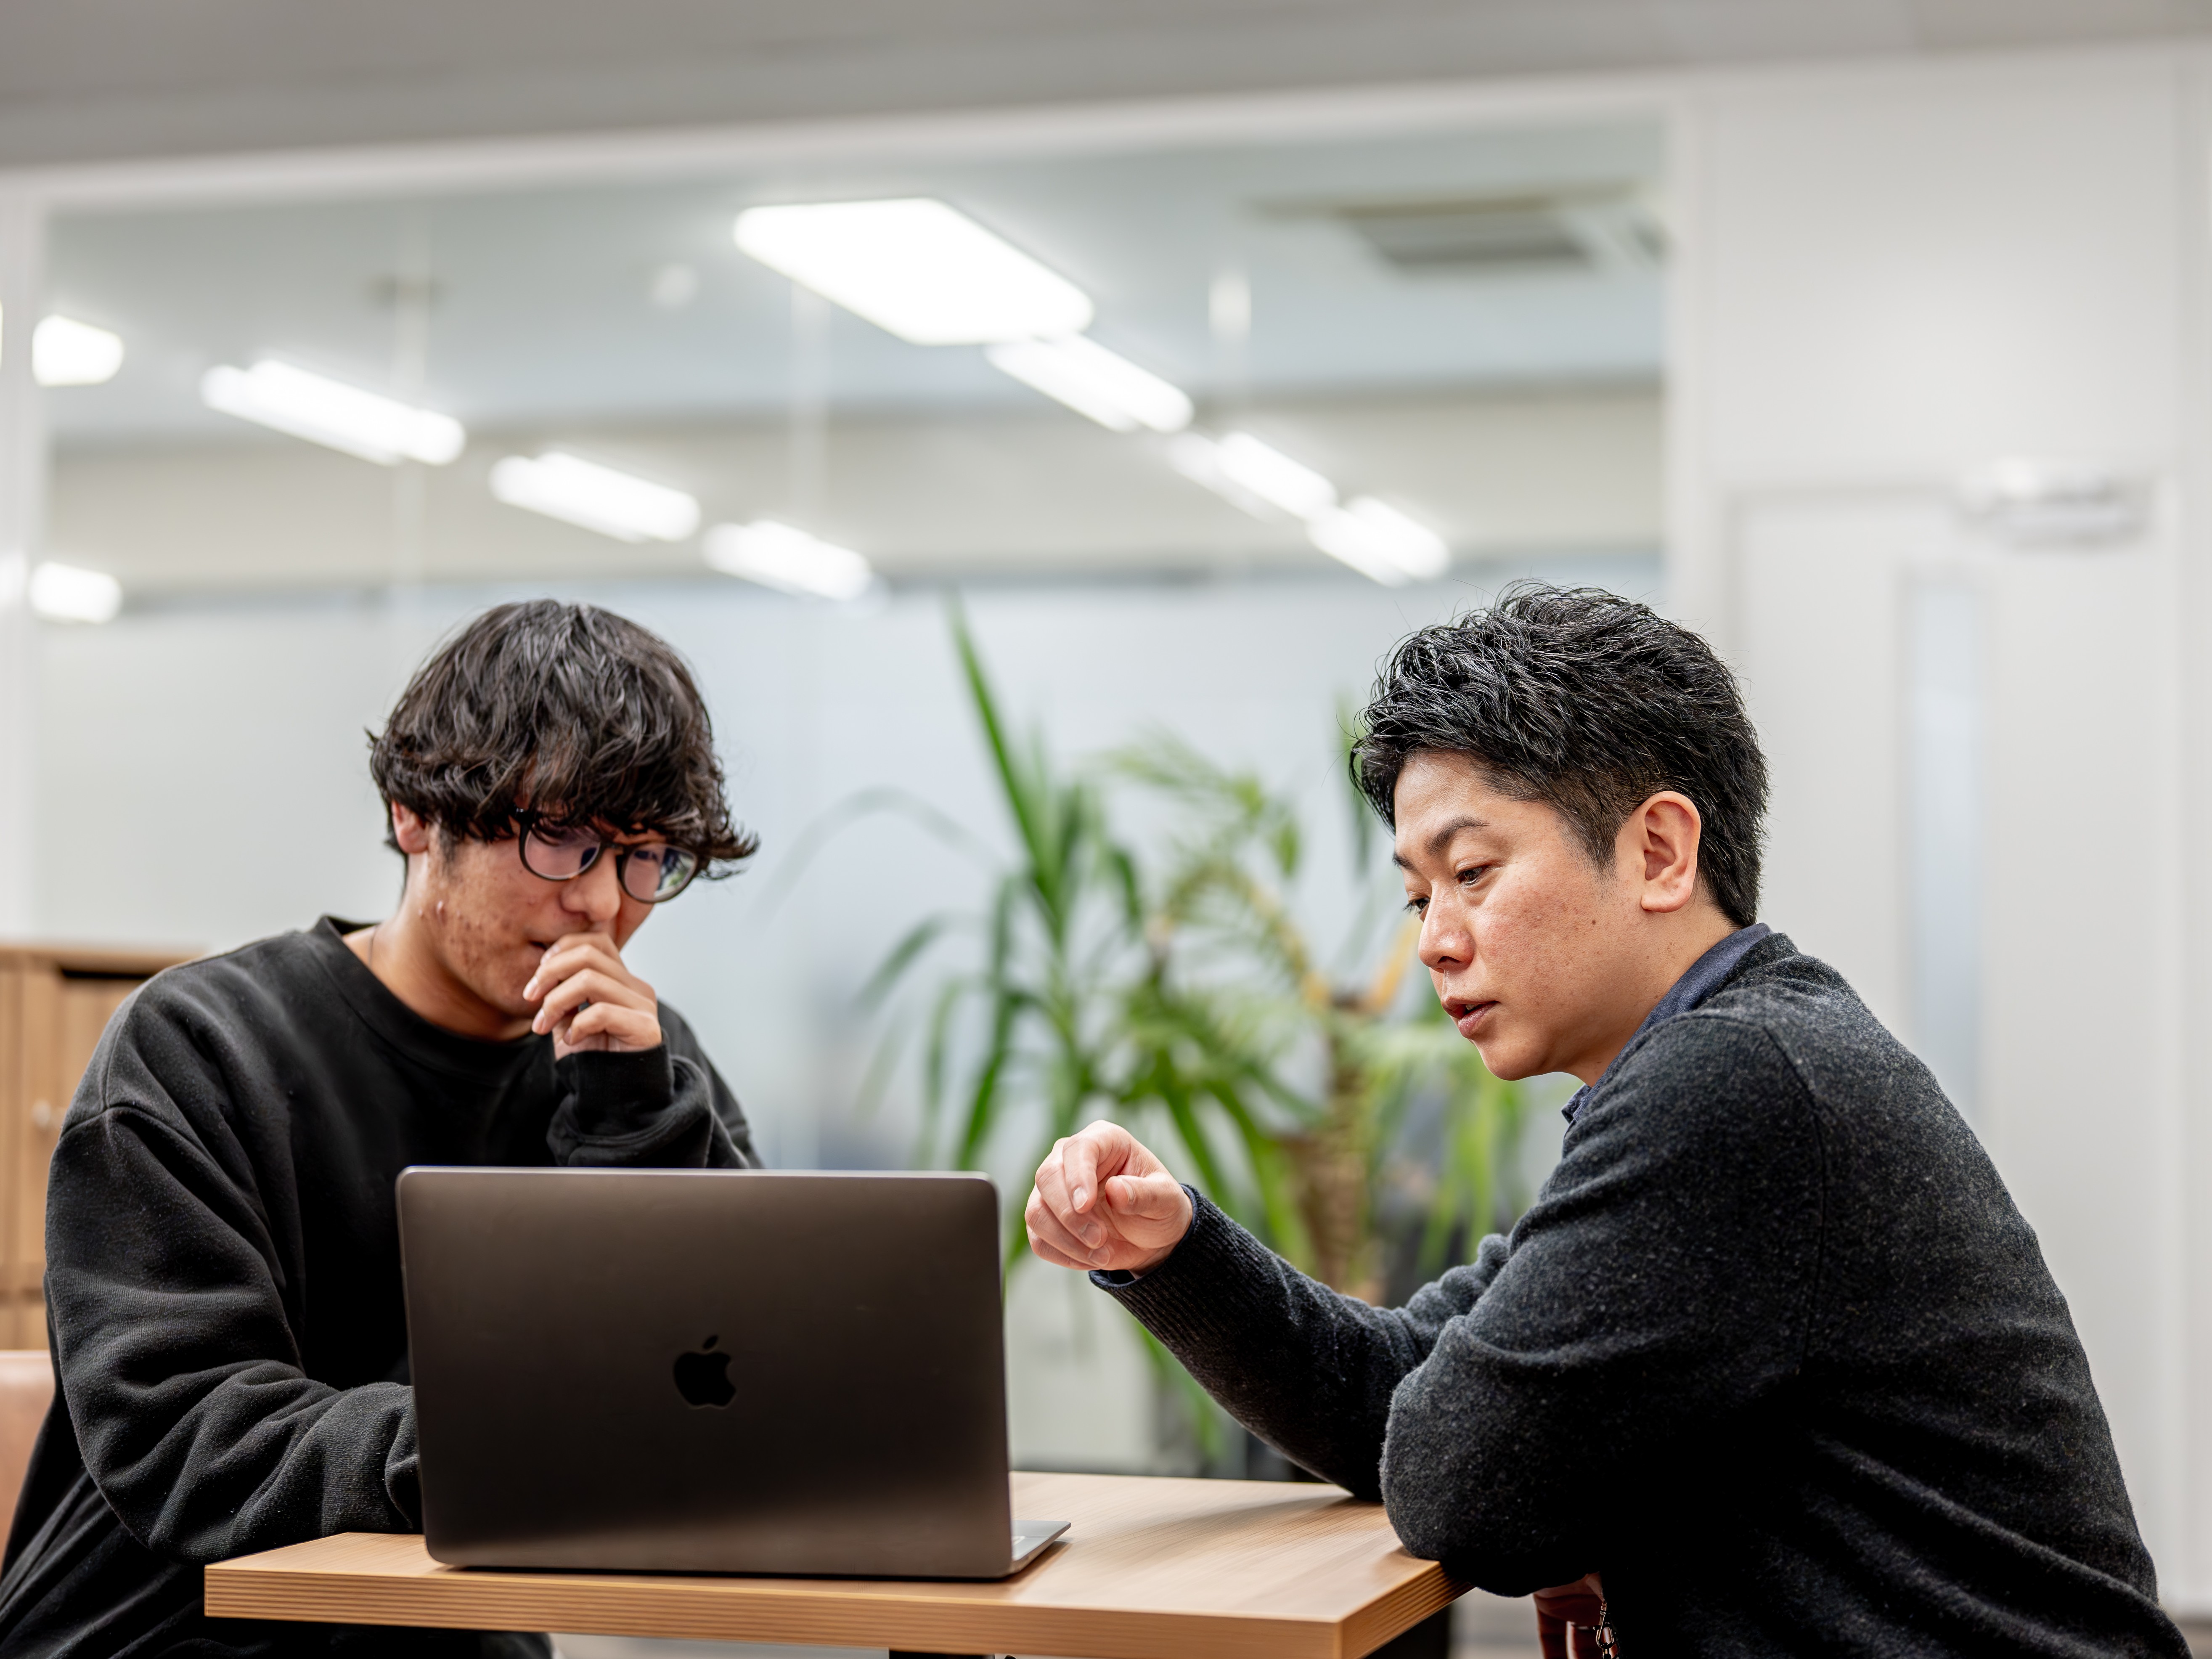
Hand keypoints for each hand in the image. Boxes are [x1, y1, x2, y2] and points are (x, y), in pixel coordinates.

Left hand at [522, 930, 663, 1057]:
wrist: (614, 1096)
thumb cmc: (592, 1057)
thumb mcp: (568, 1019)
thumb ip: (561, 993)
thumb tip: (543, 972)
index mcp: (620, 979)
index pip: (595, 941)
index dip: (562, 948)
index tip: (538, 974)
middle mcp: (635, 986)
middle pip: (588, 955)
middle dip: (550, 973)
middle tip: (530, 997)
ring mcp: (643, 1004)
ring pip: (590, 980)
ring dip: (555, 1002)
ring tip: (542, 1025)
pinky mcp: (645, 1026)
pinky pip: (601, 1012)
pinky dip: (576, 1025)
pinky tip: (570, 1040)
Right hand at [1026, 1120, 1192, 1274]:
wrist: (1150, 1236)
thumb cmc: (1159, 1207)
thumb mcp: (1166, 1200)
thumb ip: (1145, 1194)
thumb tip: (1115, 1189)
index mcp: (1104, 1140)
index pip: (1078, 1148)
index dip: (1078, 1176)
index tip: (1086, 1206)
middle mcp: (1071, 1159)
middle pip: (1047, 1177)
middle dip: (1070, 1215)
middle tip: (1099, 1238)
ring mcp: (1054, 1189)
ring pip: (1036, 1211)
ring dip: (1066, 1239)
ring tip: (1101, 1253)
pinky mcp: (1047, 1218)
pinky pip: (1038, 1238)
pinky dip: (1062, 1254)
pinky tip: (1089, 1257)